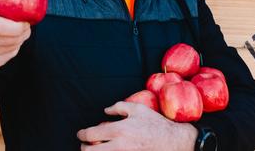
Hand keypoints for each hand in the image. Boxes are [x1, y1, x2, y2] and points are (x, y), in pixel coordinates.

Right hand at [0, 0, 31, 86]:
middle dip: (22, 34)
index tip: (26, 23)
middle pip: (6, 38)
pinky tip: (9, 45)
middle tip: (26, 28)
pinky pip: (6, 58)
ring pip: (8, 49)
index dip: (16, 27)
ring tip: (18, 34)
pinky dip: (12, 52)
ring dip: (19, 42)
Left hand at [77, 101, 197, 150]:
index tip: (80, 134)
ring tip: (96, 148)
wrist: (174, 142)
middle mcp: (118, 146)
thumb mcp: (138, 109)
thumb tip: (105, 111)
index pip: (91, 135)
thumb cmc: (156, 125)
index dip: (82, 135)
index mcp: (119, 130)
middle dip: (84, 147)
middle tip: (85, 144)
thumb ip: (119, 107)